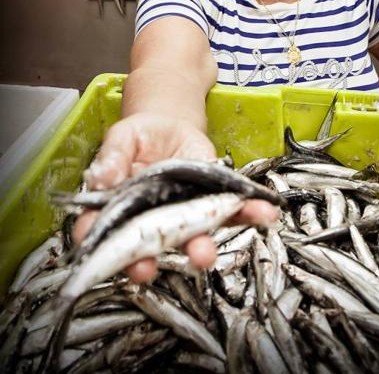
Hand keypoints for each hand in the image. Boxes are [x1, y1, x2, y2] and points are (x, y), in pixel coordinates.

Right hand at [73, 113, 277, 282]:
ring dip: (202, 248)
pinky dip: (251, 213)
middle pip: (150, 248)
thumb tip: (101, 180)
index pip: (106, 237)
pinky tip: (265, 213)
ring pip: (193, 239)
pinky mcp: (214, 201)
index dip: (108, 253)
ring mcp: (185, 215)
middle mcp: (152, 222)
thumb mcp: (122, 137)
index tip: (122, 259)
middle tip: (148, 266)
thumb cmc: (140, 135)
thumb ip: (113, 157)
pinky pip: (233, 211)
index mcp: (121, 210)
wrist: (171, 124)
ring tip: (206, 253)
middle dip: (154, 262)